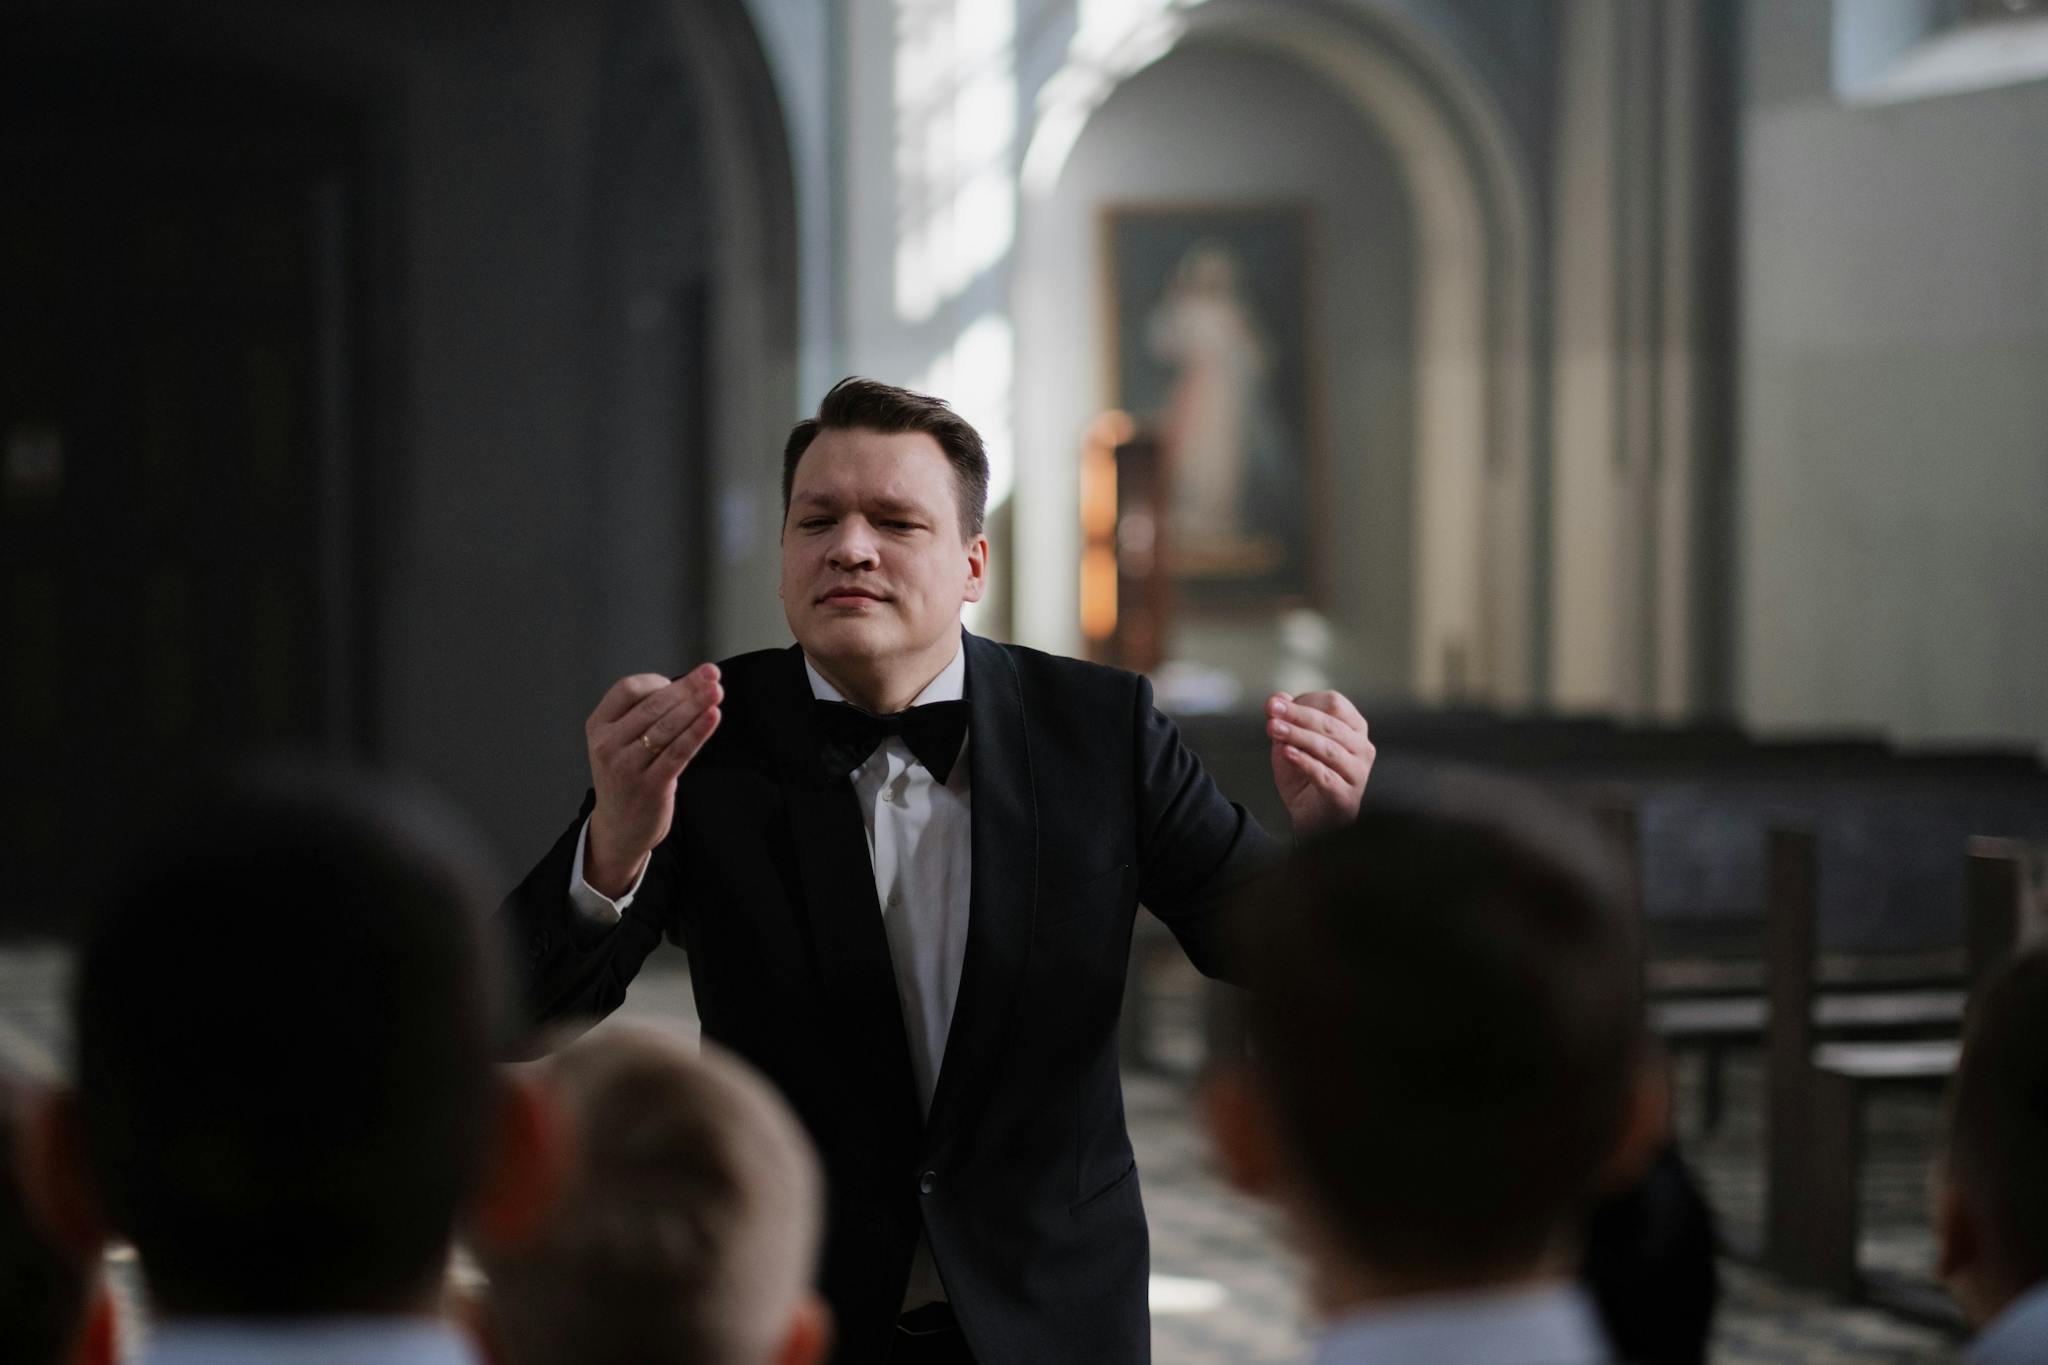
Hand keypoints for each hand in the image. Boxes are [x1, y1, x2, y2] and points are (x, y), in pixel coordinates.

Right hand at [584, 663, 721, 894]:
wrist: (619, 828)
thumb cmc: (627, 776)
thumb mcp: (620, 742)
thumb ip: (643, 716)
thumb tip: (689, 685)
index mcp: (598, 726)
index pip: (627, 689)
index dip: (657, 681)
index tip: (683, 682)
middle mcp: (608, 745)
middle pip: (653, 706)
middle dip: (687, 688)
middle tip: (712, 674)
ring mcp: (626, 767)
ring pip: (667, 727)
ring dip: (696, 705)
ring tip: (717, 691)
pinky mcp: (649, 786)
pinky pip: (678, 753)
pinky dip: (698, 732)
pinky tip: (713, 717)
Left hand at [1266, 690, 1373, 836]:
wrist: (1311, 819)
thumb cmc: (1305, 778)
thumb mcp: (1291, 744)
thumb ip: (1286, 721)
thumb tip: (1277, 698)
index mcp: (1354, 729)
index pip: (1334, 704)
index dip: (1304, 701)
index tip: (1276, 703)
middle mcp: (1362, 749)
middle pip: (1331, 724)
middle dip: (1297, 715)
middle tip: (1271, 710)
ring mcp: (1358, 774)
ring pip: (1328, 749)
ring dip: (1298, 736)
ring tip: (1273, 729)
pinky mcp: (1346, 797)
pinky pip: (1325, 776)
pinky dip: (1305, 762)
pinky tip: (1287, 753)